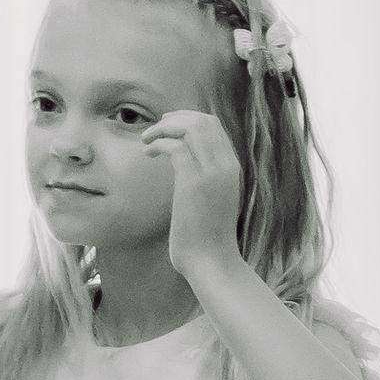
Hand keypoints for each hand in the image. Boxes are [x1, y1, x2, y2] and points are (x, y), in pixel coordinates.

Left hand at [140, 108, 243, 275]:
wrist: (212, 261)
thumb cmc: (208, 238)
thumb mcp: (213, 201)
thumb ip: (206, 180)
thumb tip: (188, 168)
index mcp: (232, 168)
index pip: (214, 126)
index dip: (189, 119)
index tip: (169, 126)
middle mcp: (225, 165)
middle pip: (203, 120)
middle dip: (176, 117)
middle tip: (156, 128)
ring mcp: (212, 173)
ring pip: (190, 128)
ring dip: (164, 127)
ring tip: (147, 138)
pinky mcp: (194, 183)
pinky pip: (176, 147)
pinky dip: (158, 143)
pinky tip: (148, 152)